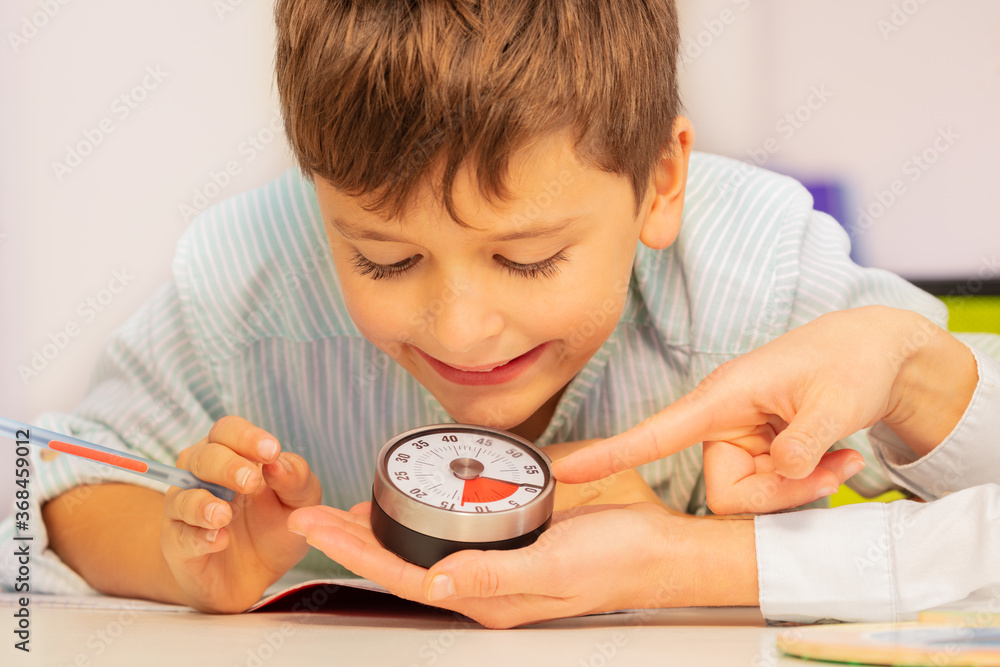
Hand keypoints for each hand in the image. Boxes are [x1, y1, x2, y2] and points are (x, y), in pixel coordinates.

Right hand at [161, 416, 321, 611]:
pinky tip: (220, 541)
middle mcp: (201, 476)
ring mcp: (185, 510)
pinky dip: (198, 538)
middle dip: (227, 466)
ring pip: (182, 497)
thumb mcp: (300, 502)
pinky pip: (179, 536)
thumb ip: (296, 479)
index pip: (228, 431)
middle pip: (202, 457)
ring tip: (225, 515)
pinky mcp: (178, 544)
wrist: (257, 577)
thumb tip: (278, 463)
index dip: (246, 437)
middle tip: (252, 482)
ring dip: (203, 504)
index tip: (271, 451)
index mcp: (232, 455)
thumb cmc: (274, 527)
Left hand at [287, 501, 756, 627]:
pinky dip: (418, 501)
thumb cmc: (617, 564)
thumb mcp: (556, 571)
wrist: (660, 544)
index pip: (405, 577)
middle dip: (351, 539)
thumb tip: (436, 583)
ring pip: (421, 538)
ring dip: (376, 522)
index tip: (316, 528)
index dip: (357, 555)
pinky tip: (401, 487)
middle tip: (304, 512)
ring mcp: (494, 548)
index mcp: (487, 594)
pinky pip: (454, 513)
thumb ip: (497, 577)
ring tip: (334, 505)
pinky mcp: (511, 521)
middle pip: (402, 559)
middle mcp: (482, 574)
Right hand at [554, 306, 976, 513]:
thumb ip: (806, 443)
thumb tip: (785, 475)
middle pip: (726, 491)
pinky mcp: (758, 449)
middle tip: (829, 469)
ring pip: (751, 497)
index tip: (568, 471)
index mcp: (723, 397)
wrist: (874, 351)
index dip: (613, 454)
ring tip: (842, 456)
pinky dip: (809, 483)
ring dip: (801, 488)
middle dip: (778, 494)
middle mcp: (722, 420)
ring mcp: (740, 438)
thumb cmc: (850, 359)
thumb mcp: (836, 401)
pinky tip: (838, 456)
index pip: (657, 432)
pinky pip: (770, 489)